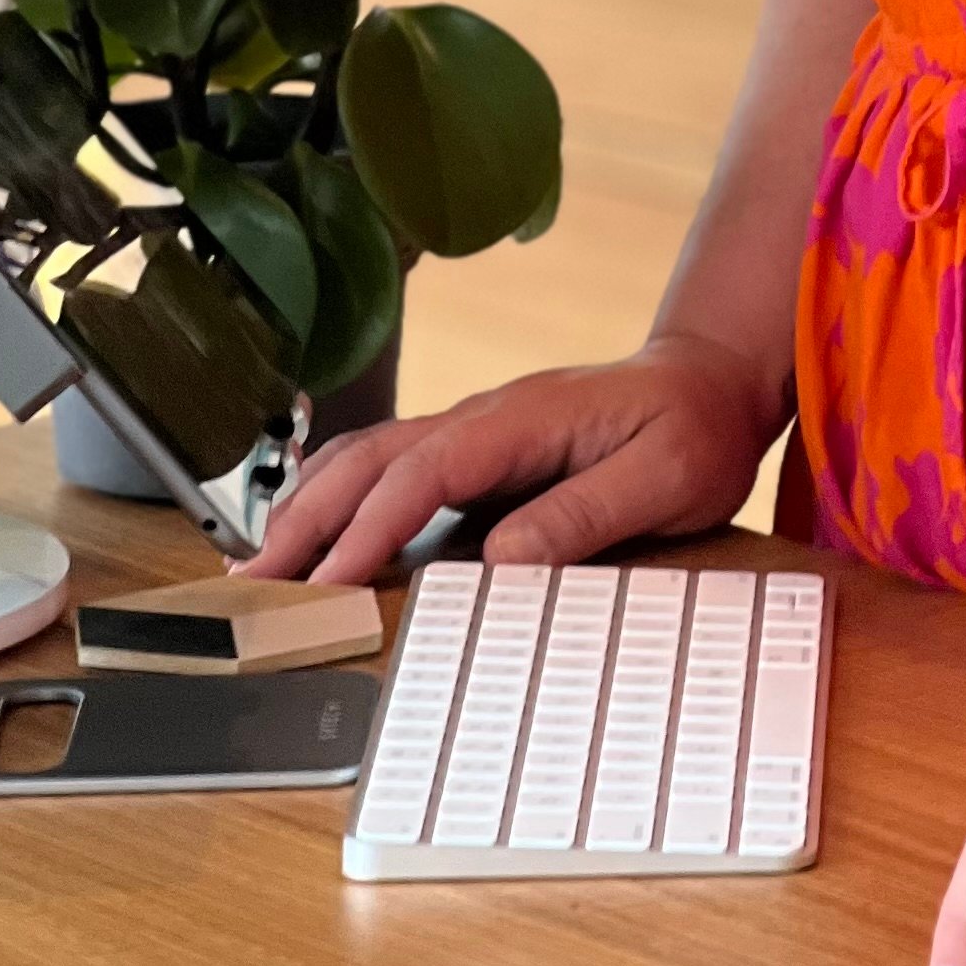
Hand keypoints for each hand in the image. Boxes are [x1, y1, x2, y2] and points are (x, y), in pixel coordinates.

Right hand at [235, 334, 783, 583]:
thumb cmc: (695, 429)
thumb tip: (501, 558)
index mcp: (525, 419)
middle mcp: (485, 416)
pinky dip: (342, 496)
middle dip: (309, 517)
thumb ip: (587, 511)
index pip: (427, 470)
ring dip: (312, 504)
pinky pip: (394, 467)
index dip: (372, 525)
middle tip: (255, 583)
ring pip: (371, 457)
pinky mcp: (478, 450)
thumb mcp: (667, 475)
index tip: (327, 579)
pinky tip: (315, 531)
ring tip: (261, 564)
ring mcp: (476, 429)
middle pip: (375, 459)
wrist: (711, 381)